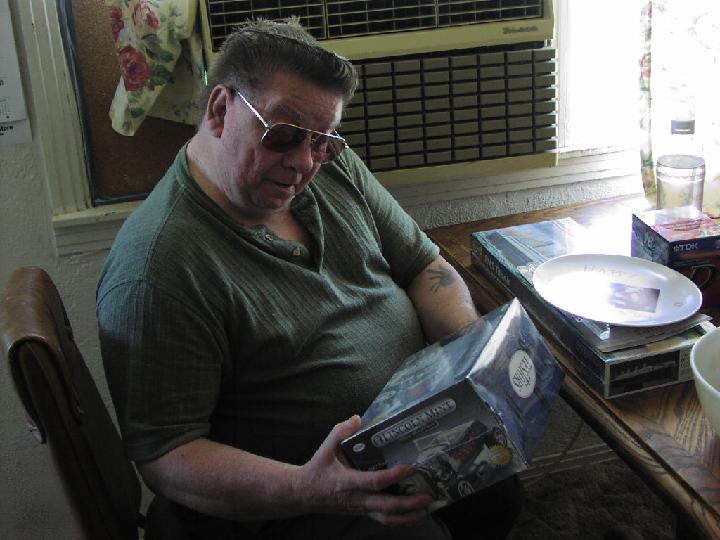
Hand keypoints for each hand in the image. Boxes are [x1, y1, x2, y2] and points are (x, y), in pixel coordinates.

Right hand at [294, 416, 433, 525]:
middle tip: (428, 496)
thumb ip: (340, 432)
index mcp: (348, 482)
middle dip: (410, 504)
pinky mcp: (363, 512)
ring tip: (427, 508)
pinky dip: (402, 520)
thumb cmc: (318, 469)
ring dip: (409, 516)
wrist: (304, 494)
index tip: (410, 467)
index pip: (374, 481)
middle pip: (387, 506)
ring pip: (388, 518)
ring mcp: (361, 508)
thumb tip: (358, 419)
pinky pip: (384, 520)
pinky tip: (415, 514)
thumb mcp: (325, 448)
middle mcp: (357, 498)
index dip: (393, 476)